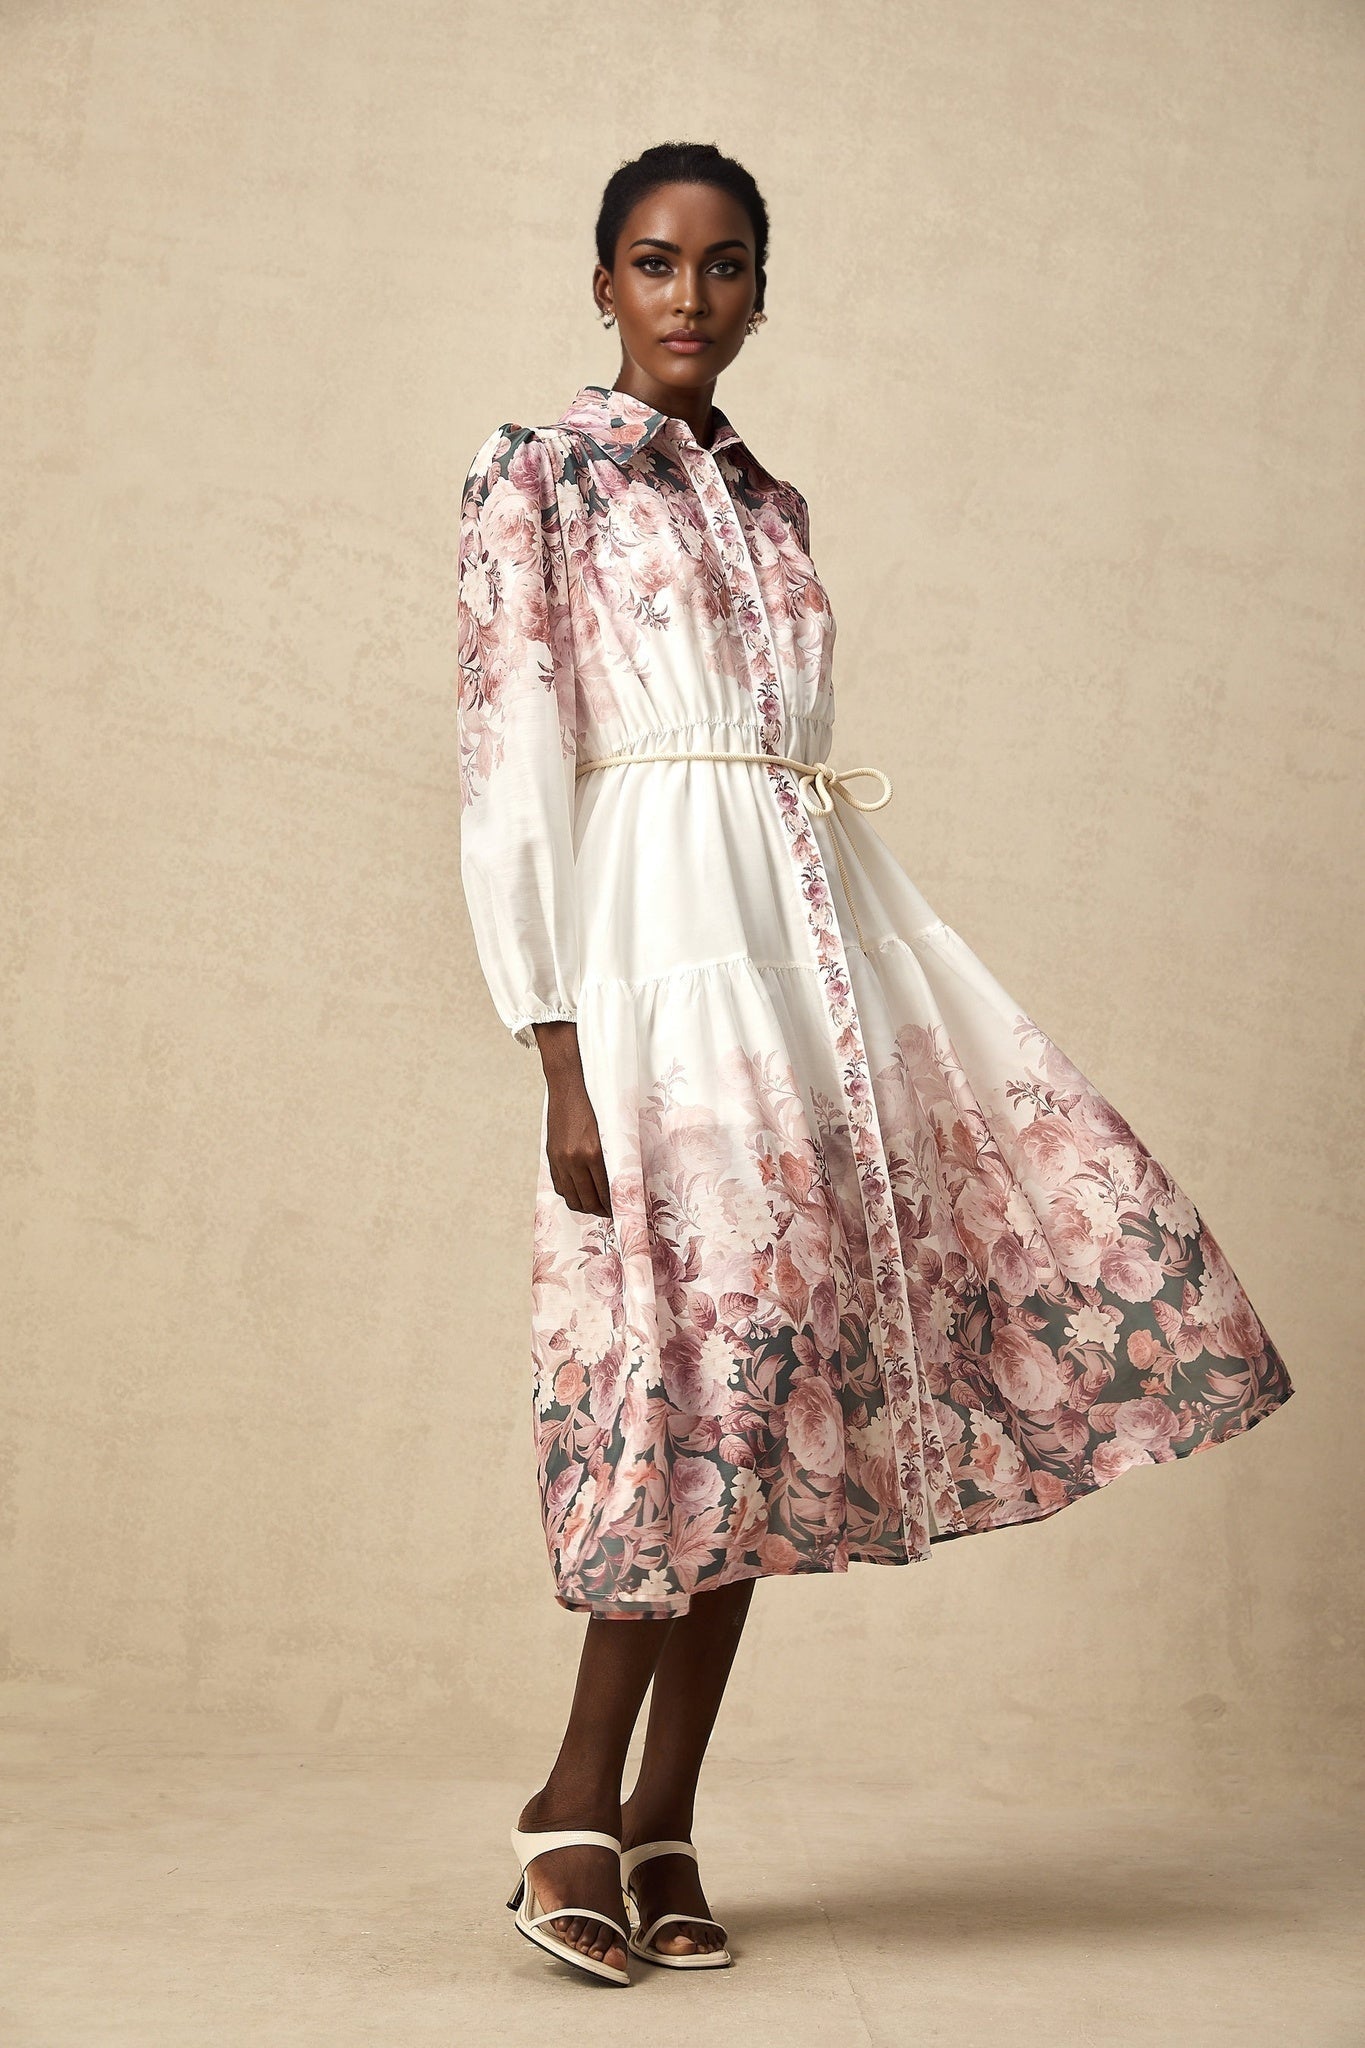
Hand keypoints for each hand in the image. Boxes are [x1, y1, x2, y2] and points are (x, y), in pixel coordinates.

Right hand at [533, 1021, 611, 1216]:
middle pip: (588, 1201)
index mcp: (594, 1152)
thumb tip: (621, 1182)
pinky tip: (580, 1191)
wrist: (569, 1087)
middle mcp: (575, 1159)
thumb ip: (613, 1157)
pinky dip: (571, 1194)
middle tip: (611, 1213)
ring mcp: (561, 1159)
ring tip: (596, 1206)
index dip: (614, 1206)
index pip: (606, 1192)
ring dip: (585, 1206)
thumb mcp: (611, 1131)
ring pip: (572, 1198)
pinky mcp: (552, 1156)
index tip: (622, 1211)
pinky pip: (560, 1186)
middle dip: (601, 1211)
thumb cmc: (596, 1106)